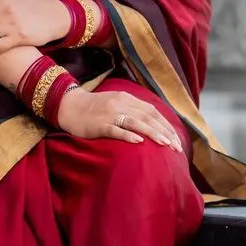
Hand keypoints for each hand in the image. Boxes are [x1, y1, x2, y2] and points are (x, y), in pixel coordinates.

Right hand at [55, 88, 184, 151]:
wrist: (68, 106)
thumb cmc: (94, 108)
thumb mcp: (116, 103)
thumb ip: (132, 110)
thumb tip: (153, 123)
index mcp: (127, 98)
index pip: (152, 111)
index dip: (166, 124)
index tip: (177, 138)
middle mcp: (121, 104)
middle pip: (148, 117)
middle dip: (165, 132)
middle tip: (177, 147)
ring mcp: (110, 114)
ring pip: (136, 123)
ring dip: (152, 133)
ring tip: (165, 144)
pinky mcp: (99, 124)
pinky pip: (116, 130)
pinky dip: (128, 135)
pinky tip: (139, 142)